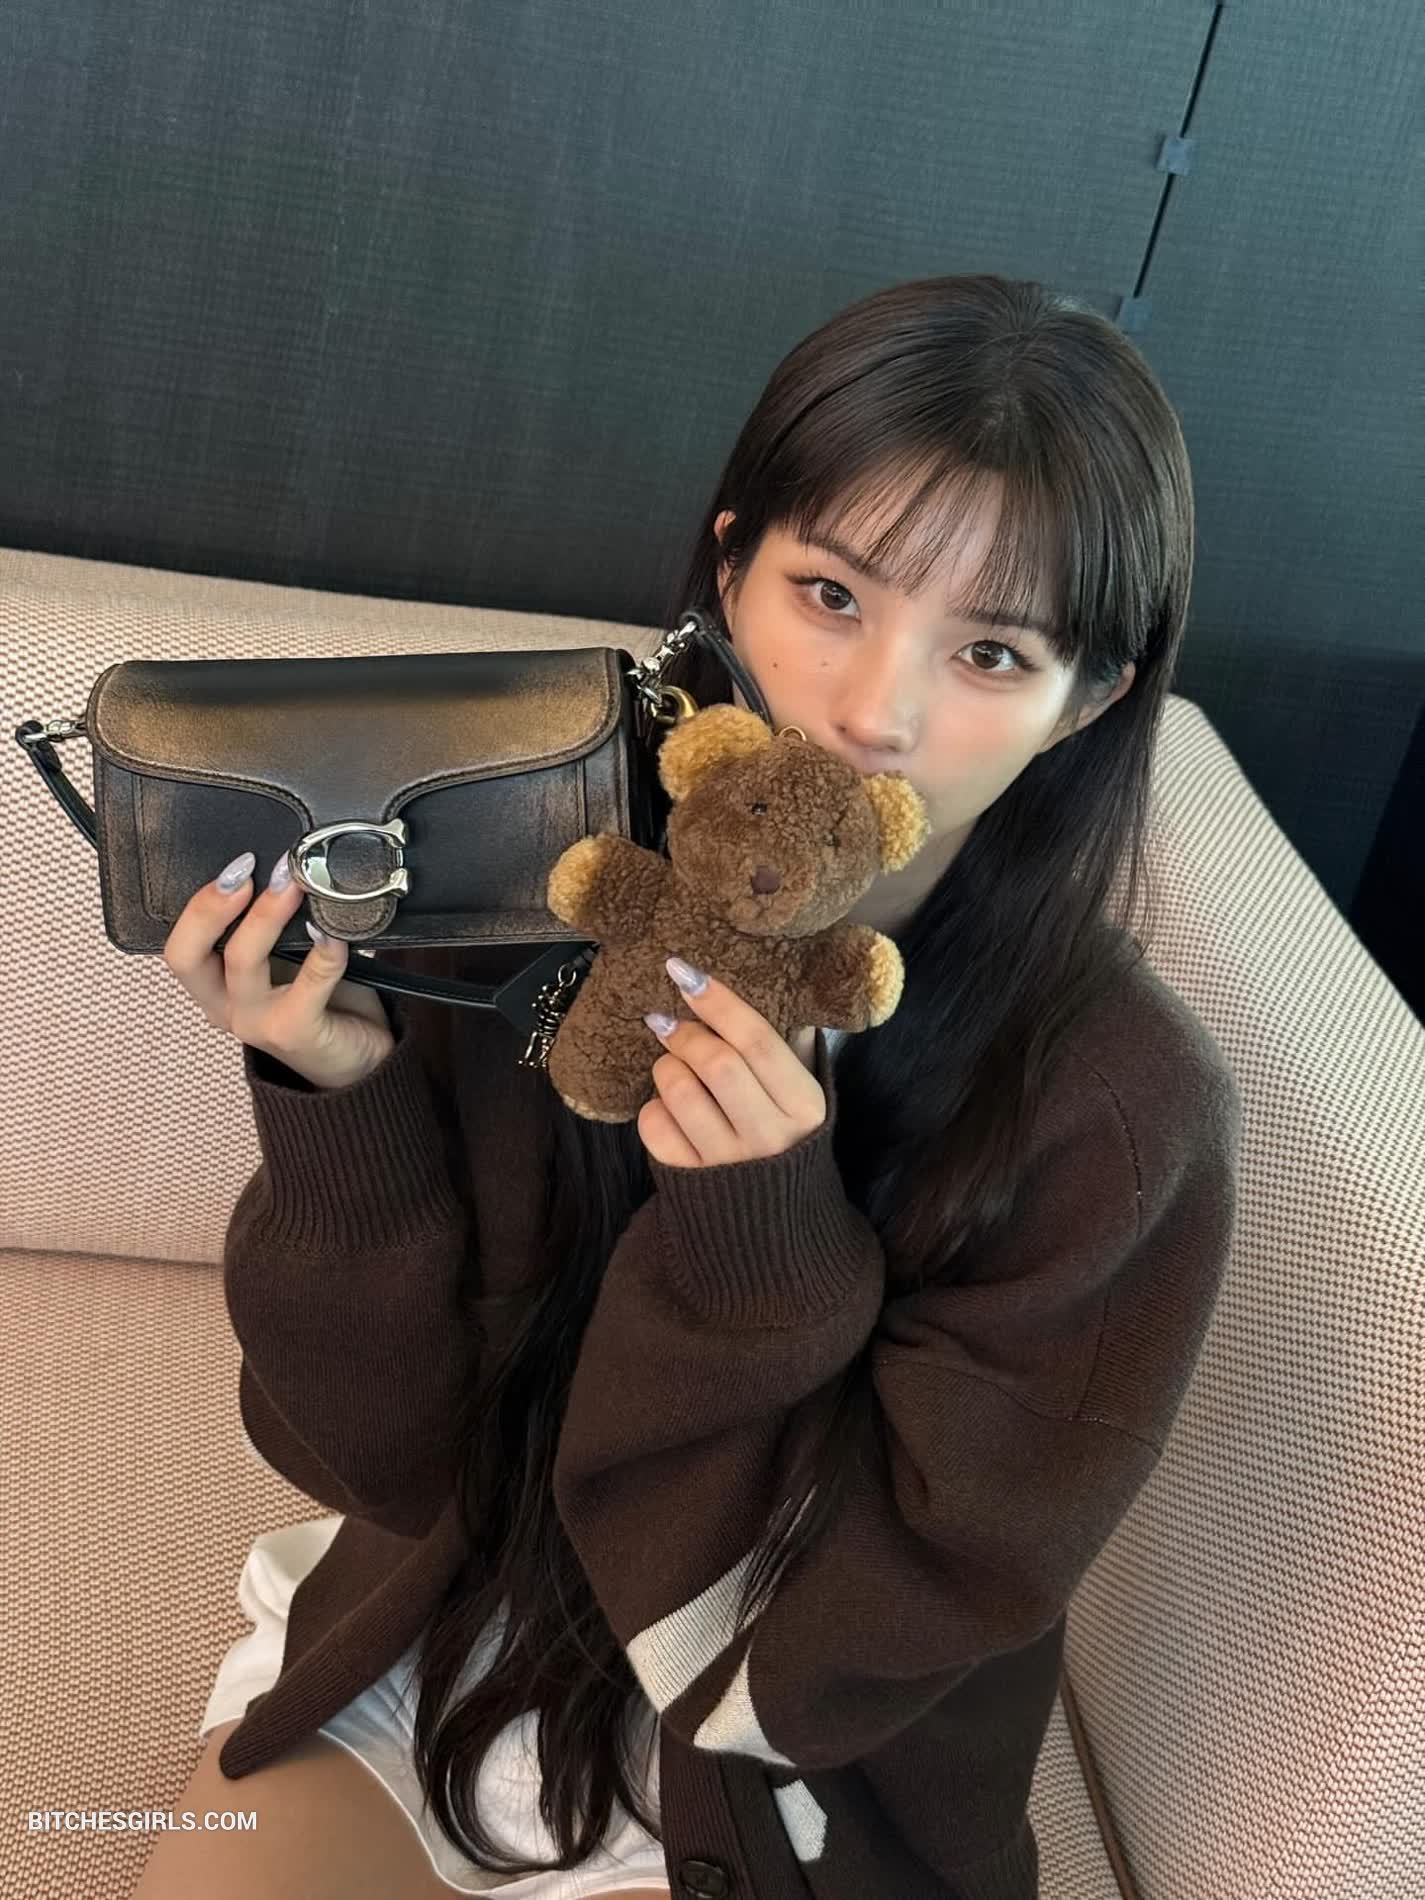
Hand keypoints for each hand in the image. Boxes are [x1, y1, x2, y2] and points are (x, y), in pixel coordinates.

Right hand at [161, 850, 395, 1090]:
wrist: (360, 1060)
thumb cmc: (321, 1002)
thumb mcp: (287, 960)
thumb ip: (277, 926)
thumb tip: (289, 870)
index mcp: (215, 986)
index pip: (179, 946)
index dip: (198, 904)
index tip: (235, 865)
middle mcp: (225, 1006)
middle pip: (188, 956)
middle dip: (211, 907)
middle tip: (247, 871)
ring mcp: (256, 1024)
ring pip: (243, 962)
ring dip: (267, 916)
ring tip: (294, 886)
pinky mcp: (296, 1033)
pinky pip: (309, 983)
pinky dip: (324, 951)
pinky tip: (335, 931)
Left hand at [637, 959, 824, 1168]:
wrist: (773, 1218)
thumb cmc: (786, 1137)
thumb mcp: (801, 1094)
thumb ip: (789, 1047)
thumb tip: (766, 991)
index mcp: (804, 1105)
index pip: (758, 1042)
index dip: (719, 1002)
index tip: (684, 972)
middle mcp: (769, 1134)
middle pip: (716, 1064)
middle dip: (686, 1033)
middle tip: (671, 1024)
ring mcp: (728, 1161)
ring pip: (679, 1092)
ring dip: (665, 1067)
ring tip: (671, 1065)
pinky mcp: (691, 1179)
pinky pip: (654, 1128)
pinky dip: (652, 1108)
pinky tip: (667, 1105)